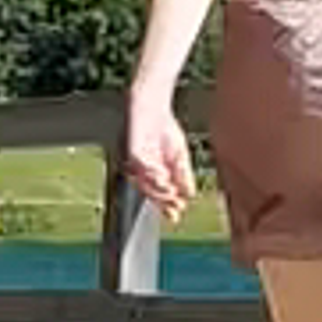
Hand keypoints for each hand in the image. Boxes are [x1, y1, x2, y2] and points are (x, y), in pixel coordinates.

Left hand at [122, 84, 193, 216]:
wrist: (153, 106)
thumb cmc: (164, 128)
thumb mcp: (180, 156)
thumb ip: (184, 174)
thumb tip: (190, 195)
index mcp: (155, 174)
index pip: (160, 194)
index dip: (168, 206)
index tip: (177, 214)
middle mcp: (143, 172)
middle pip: (150, 192)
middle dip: (163, 201)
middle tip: (175, 207)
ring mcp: (136, 162)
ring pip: (144, 182)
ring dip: (157, 189)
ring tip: (170, 192)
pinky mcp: (131, 150)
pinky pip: (140, 165)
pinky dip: (151, 171)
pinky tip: (161, 174)